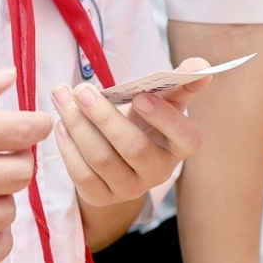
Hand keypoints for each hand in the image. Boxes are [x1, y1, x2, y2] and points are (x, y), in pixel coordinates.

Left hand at [49, 59, 208, 206]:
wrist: (118, 154)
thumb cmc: (144, 119)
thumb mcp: (163, 100)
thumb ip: (180, 81)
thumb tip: (201, 65)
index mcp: (180, 145)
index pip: (186, 137)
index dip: (164, 118)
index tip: (140, 96)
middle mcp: (159, 171)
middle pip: (133, 147)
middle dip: (104, 116)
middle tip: (81, 90)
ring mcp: (131, 188)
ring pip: (102, 159)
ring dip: (78, 125)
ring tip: (63, 98)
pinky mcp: (103, 197)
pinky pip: (83, 176)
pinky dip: (68, 148)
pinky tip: (61, 126)